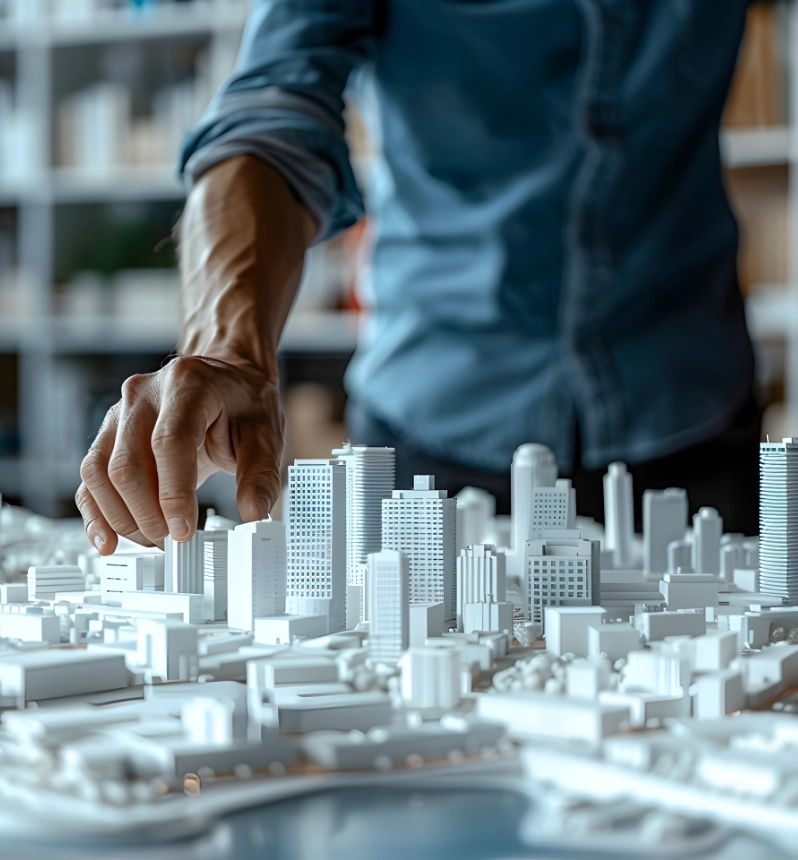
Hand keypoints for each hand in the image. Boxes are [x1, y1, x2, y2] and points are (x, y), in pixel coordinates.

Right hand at [76, 355, 282, 554]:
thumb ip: (260, 476)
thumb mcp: (266, 435)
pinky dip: (96, 511)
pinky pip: (90, 475)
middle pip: (128, 464)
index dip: (172, 493)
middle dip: (148, 514)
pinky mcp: (109, 432)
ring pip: (100, 472)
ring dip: (122, 517)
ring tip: (154, 539)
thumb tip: (254, 515)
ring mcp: (120, 411)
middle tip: (173, 541)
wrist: (226, 379)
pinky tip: (108, 538)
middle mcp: (145, 394)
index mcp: (188, 386)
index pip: (168, 443)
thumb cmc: (244, 403)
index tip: (182, 530)